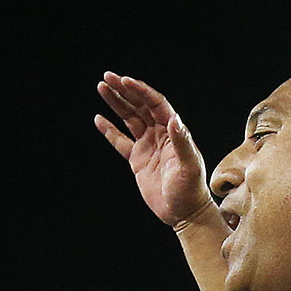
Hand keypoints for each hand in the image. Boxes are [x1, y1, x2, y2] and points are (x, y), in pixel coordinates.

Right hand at [95, 74, 212, 228]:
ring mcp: (148, 146)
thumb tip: (174, 119)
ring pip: (129, 119)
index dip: (140, 91)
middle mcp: (160, 134)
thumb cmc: (191, 190)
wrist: (184, 213)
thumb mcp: (190, 166)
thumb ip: (182, 142)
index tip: (125, 81)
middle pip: (140, 106)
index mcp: (173, 132)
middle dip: (124, 91)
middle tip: (107, 77)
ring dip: (116, 103)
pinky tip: (99, 118)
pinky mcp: (138, 160)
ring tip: (102, 88)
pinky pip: (120, 141)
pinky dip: (110, 130)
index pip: (155, 104)